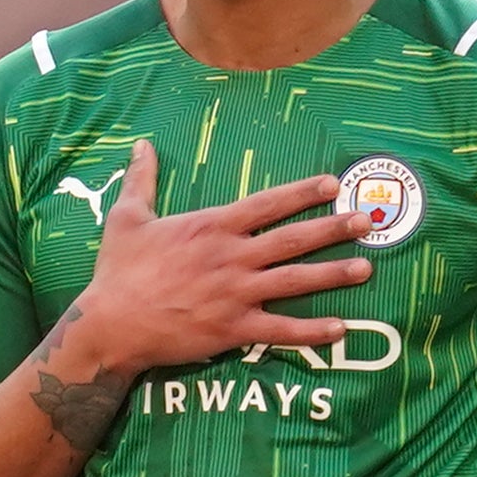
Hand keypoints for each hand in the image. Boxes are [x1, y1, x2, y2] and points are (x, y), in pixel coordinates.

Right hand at [47, 138, 374, 385]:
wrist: (110, 324)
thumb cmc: (118, 271)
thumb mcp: (126, 217)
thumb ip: (142, 180)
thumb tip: (142, 145)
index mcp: (211, 226)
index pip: (267, 203)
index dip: (303, 192)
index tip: (333, 184)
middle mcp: (231, 256)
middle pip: (293, 239)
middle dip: (333, 228)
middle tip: (367, 222)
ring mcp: (235, 294)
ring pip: (295, 281)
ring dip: (334, 274)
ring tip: (366, 268)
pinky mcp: (233, 329)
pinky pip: (280, 331)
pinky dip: (311, 331)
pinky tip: (339, 329)